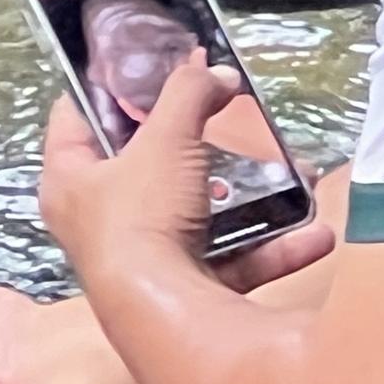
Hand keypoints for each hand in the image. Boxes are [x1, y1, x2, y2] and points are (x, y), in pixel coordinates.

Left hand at [41, 63, 335, 291]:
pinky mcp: (180, 294)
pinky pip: (232, 262)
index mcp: (69, 180)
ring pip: (195, 217)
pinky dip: (272, 248)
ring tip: (288, 173)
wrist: (164, 317)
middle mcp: (95, 222)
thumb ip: (191, 95)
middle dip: (192, 145)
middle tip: (226, 118)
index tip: (142, 66)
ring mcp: (139, 261)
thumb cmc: (142, 218)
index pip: (73, 116)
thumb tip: (217, 75)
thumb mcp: (167, 138)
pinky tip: (315, 233)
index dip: (103, 86)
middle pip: (141, 168)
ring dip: (246, 198)